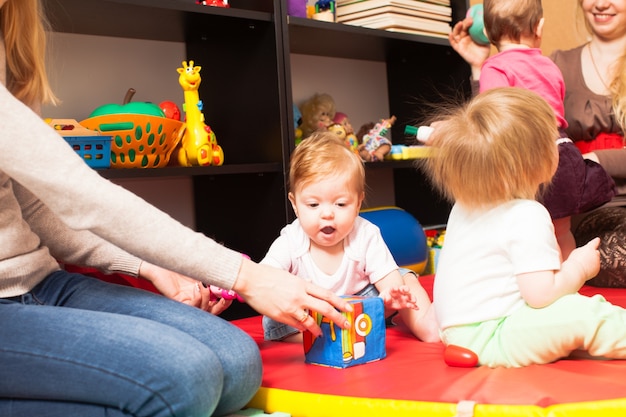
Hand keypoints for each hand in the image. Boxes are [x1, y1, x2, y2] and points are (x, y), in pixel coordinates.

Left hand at [139, 261, 231, 313]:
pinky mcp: (178, 302)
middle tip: (227, 297)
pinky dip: (198, 297)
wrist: (161, 257)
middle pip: (213, 311)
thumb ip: (213, 267)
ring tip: (204, 284)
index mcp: (203, 290)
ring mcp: (187, 301)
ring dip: (207, 297)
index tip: (234, 292)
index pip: (218, 300)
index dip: (227, 299)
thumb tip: (229, 265)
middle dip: (222, 305)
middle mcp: (195, 297)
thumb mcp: (201, 263)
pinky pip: (192, 306)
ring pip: (204, 310)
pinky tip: (197, 286)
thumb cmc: (179, 258)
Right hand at [233, 259, 352, 336]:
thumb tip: (309, 290)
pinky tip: (304, 329)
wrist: (250, 280)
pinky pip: (296, 325)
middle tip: (346, 324)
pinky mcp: (281, 316)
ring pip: (311, 321)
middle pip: (325, 308)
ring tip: (321, 333)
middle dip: (338, 318)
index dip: (340, 302)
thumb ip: (301, 285)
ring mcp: (290, 307)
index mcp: (302, 284)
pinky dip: (302, 327)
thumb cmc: (267, 276)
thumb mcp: (289, 277)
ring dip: (318, 329)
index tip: (348, 308)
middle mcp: (299, 296)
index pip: (327, 294)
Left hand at [378, 285, 417, 309]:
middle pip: (404, 289)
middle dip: (406, 289)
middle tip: (407, 290)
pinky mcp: (405, 304)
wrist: (386, 302)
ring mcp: (403, 298)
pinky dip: (414, 306)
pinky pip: (411, 304)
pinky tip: (417, 308)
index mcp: (392, 290)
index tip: (395, 288)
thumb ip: (383, 298)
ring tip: (414, 300)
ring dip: (412, 298)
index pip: (394, 287)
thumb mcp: (381, 298)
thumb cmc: (384, 298)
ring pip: (409, 296)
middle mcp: (399, 293)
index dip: (395, 288)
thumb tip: (387, 297)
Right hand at [449, 18, 490, 76]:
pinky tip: (451, 34)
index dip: (468, 21)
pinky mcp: (459, 48)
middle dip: (464, 23)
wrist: (482, 61)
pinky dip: (450, 38)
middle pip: (461, 28)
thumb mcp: (486, 38)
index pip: (467, 25)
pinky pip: (453, 43)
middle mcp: (465, 37)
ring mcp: (461, 42)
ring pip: (456, 33)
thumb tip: (487, 24)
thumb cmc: (484, 51)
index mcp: (471, 34)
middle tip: (470, 20)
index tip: (473, 17)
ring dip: (457, 28)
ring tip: (460, 24)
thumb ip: (485, 32)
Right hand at [567, 237, 600, 279]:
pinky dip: (591, 268)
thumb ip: (584, 249)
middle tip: (584, 258)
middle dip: (592, 254)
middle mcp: (595, 254)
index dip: (596, 241)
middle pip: (596, 253)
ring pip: (595, 261)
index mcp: (590, 248)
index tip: (598, 239)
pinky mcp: (597, 269)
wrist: (576, 271)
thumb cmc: (574, 261)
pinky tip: (584, 269)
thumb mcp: (577, 251)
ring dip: (590, 261)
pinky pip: (594, 267)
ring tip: (582, 264)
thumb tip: (586, 250)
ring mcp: (597, 262)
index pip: (594, 243)